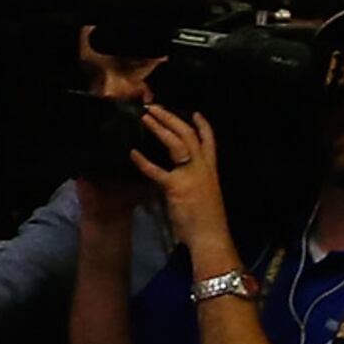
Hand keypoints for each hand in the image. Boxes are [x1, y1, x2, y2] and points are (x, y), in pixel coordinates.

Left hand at [129, 106, 228, 251]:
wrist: (210, 236)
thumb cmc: (207, 219)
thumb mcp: (206, 193)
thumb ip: (195, 180)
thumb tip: (181, 173)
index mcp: (211, 169)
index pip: (209, 141)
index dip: (203, 125)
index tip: (195, 112)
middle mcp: (202, 167)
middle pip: (188, 134)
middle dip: (171, 118)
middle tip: (155, 107)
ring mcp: (189, 175)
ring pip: (175, 143)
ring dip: (159, 128)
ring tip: (145, 117)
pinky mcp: (176, 186)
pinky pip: (156, 171)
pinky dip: (143, 161)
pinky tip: (132, 153)